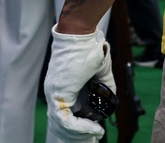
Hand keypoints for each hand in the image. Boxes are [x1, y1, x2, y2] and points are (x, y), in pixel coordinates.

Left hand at [44, 26, 114, 141]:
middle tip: (95, 135)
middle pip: (61, 124)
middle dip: (79, 134)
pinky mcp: (59, 92)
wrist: (82, 32)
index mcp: (61, 86)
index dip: (79, 126)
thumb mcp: (99, 71)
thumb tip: (111, 100)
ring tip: (96, 132)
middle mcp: (53, 91)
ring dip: (81, 132)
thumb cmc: (89, 46)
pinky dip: (80, 127)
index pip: (64, 115)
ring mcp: (54, 92)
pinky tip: (94, 127)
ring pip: (62, 125)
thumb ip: (104, 86)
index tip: (95, 129)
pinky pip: (66, 120)